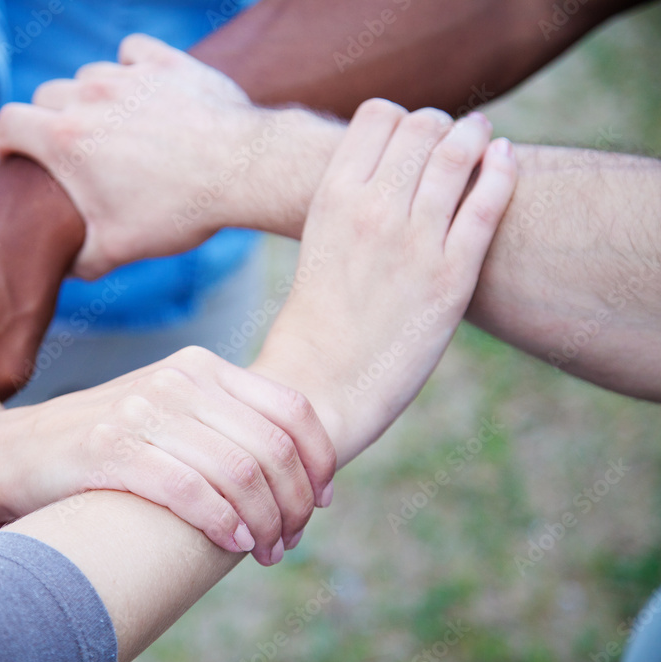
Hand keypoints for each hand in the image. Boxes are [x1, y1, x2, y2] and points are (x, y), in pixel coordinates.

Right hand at [0, 34, 322, 278]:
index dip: (5, 143)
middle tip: (70, 153)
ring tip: (111, 129)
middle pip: (44, 97)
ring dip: (89, 98)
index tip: (18, 160)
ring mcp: (128, 75)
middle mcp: (89, 96)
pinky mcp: (166, 62)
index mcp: (66, 138)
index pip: (7, 123)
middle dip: (47, 123)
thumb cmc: (177, 211)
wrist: (242, 171)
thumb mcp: (118, 249)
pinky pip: (131, 51)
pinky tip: (141, 92)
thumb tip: (62, 266)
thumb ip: (78, 260)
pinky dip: (129, 68)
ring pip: (86, 76)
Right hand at [0, 346, 335, 565]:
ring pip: (239, 473)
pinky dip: (222, 523)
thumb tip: (295, 469)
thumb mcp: (172, 415)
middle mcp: (178, 379)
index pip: (291, 408)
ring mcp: (144, 410)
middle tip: (290, 540)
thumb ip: (224, 425)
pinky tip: (232, 543)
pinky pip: (191, 492)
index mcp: (202, 367)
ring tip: (265, 551)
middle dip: (294, 504)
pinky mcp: (112, 448)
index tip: (322, 500)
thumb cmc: (106, 443)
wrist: (15, 451)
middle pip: (272, 447)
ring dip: (264, 523)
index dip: (320, 460)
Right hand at [253, 100, 518, 464]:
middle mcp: (373, 208)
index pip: (377, 114)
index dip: (399, 118)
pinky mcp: (452, 275)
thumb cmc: (316, 320)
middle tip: (447, 141)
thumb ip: (349, 201)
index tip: (408, 140)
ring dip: (473, 137)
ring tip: (480, 138)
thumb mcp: (318, 241)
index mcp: (331, 197)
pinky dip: (502, 170)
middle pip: (421, 126)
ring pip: (457, 153)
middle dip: (438, 126)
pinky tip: (505, 159)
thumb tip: (387, 170)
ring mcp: (415, 240)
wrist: (319, 385)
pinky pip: (488, 203)